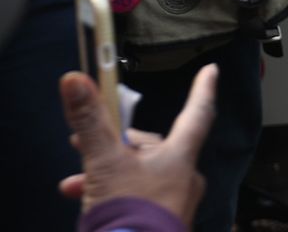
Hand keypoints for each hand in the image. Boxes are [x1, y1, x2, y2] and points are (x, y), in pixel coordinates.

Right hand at [58, 64, 216, 219]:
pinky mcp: (163, 221)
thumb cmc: (128, 212)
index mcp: (180, 157)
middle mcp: (185, 177)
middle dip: (117, 146)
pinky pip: (141, 198)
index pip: (197, 113)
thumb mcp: (103, 164)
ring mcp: (176, 202)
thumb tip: (76, 80)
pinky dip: (116, 195)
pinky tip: (91, 203)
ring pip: (141, 175)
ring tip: (77, 184)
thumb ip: (91, 124)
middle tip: (83, 146)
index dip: (202, 89)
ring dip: (108, 174)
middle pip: (155, 148)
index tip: (212, 71)